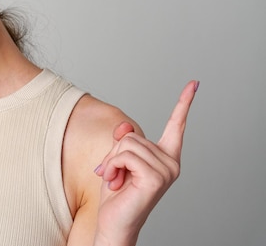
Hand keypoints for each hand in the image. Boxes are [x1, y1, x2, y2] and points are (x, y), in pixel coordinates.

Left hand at [93, 81, 198, 244]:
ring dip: (112, 161)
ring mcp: (166, 170)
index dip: (184, 103)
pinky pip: (125, 155)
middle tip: (113, 174)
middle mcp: (171, 162)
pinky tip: (116, 183)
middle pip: (133, 136)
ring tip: (115, 179)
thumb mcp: (117, 159)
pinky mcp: (156, 178)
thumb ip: (123, 141)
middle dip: (114, 153)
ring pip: (127, 144)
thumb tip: (124, 128)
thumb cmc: (117, 193)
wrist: (114, 223)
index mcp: (165, 156)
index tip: (194, 83)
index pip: (176, 125)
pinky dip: (113, 166)